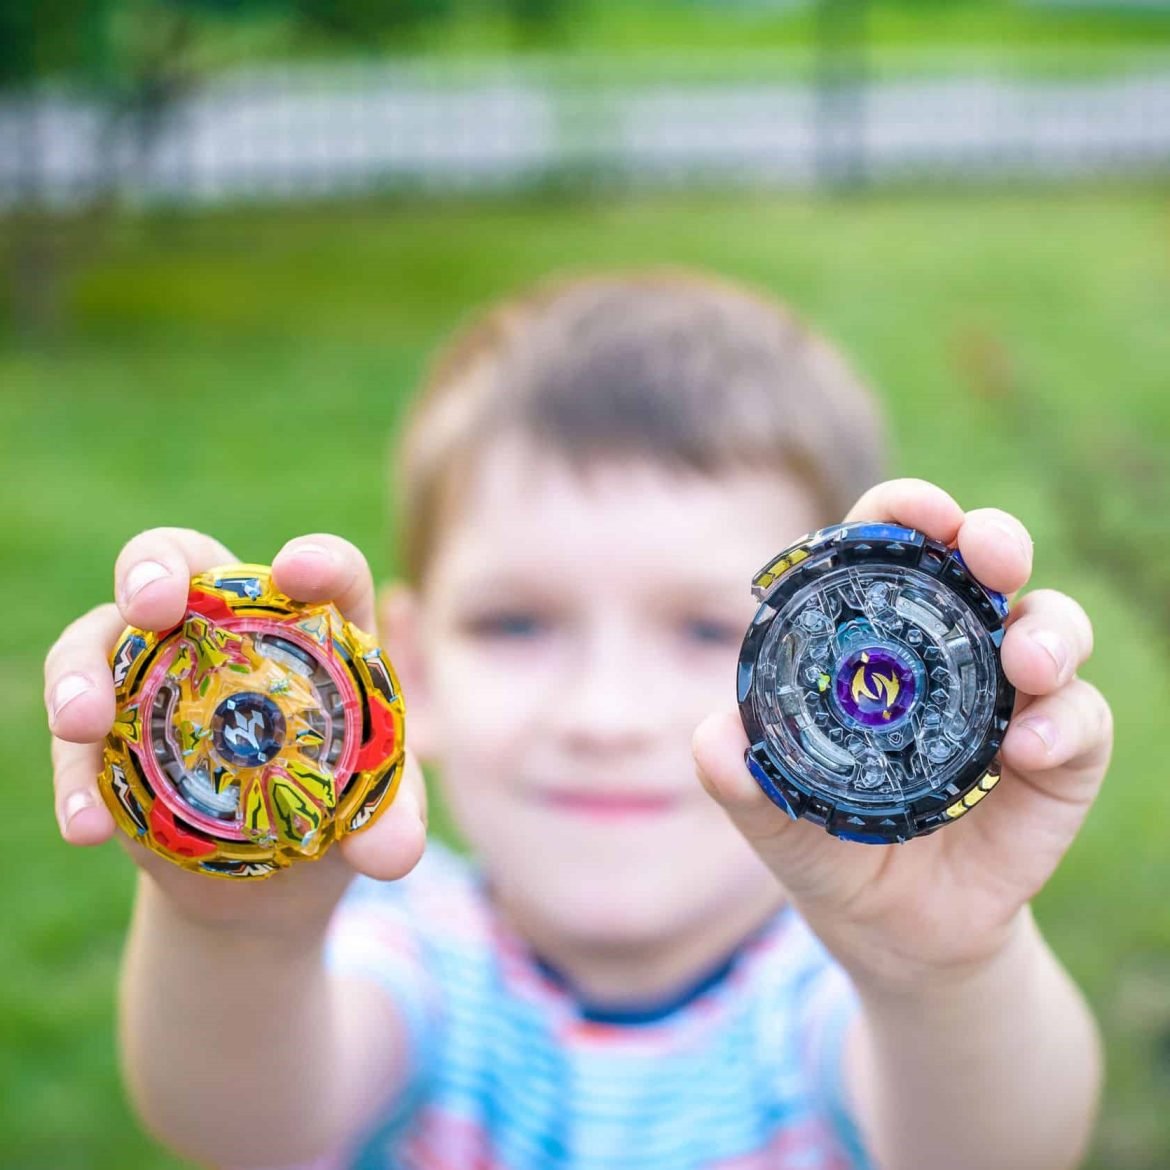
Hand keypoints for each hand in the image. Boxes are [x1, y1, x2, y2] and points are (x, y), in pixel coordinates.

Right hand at [44, 528, 427, 933]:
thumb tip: (394, 852)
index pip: (327, 571)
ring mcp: (160, 670)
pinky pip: (74, 733)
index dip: (317, 560)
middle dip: (154, 566)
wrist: (274, 879)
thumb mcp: (378, 818)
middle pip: (182, 557)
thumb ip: (395, 823)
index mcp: (317, 628)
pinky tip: (87, 826)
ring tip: (82, 725)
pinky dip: (72, 773)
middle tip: (151, 607)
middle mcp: (230, 627)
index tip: (299, 572)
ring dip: (80, 671)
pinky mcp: (112, 730)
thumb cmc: (340, 813)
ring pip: (101, 634)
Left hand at [693, 478, 1112, 989]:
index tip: (919, 511)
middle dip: (995, 539)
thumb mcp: (772, 813)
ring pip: (1053, 625)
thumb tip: (713, 741)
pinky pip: (1083, 720)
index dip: (907, 514)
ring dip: (1048, 630)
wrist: (892, 928)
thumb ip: (739, 778)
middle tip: (988, 553)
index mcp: (876, 639)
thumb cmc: (826, 842)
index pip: (894, 550)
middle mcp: (949, 649)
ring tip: (1026, 661)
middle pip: (985, 564)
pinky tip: (1025, 749)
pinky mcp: (1061, 755)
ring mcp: (1010, 697)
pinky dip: (1063, 723)